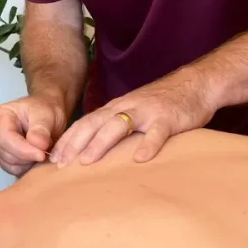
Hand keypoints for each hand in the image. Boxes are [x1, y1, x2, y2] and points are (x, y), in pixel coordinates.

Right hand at [0, 95, 67, 176]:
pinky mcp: (3, 158)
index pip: (5, 138)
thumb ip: (41, 129)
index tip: (42, 154)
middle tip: (46, 151)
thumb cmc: (44, 110)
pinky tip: (35, 157)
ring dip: (27, 162)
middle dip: (27, 156)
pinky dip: (26, 167)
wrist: (47, 116)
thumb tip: (38, 144)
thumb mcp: (46, 115)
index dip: (23, 150)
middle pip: (6, 154)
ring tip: (41, 151)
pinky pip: (13, 169)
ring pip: (9, 164)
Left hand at [51, 67, 216, 166]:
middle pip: (94, 123)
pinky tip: (140, 159)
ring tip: (86, 162)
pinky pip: (156, 132)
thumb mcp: (133, 111)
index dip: (68, 139)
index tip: (52, 158)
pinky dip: (148, 145)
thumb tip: (95, 150)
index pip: (85, 123)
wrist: (196, 84)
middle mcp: (126, 107)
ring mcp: (146, 111)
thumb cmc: (161, 104)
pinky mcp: (168, 118)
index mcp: (115, 108)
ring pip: (118, 125)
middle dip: (74, 143)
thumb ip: (116, 126)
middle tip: (59, 163)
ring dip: (100, 143)